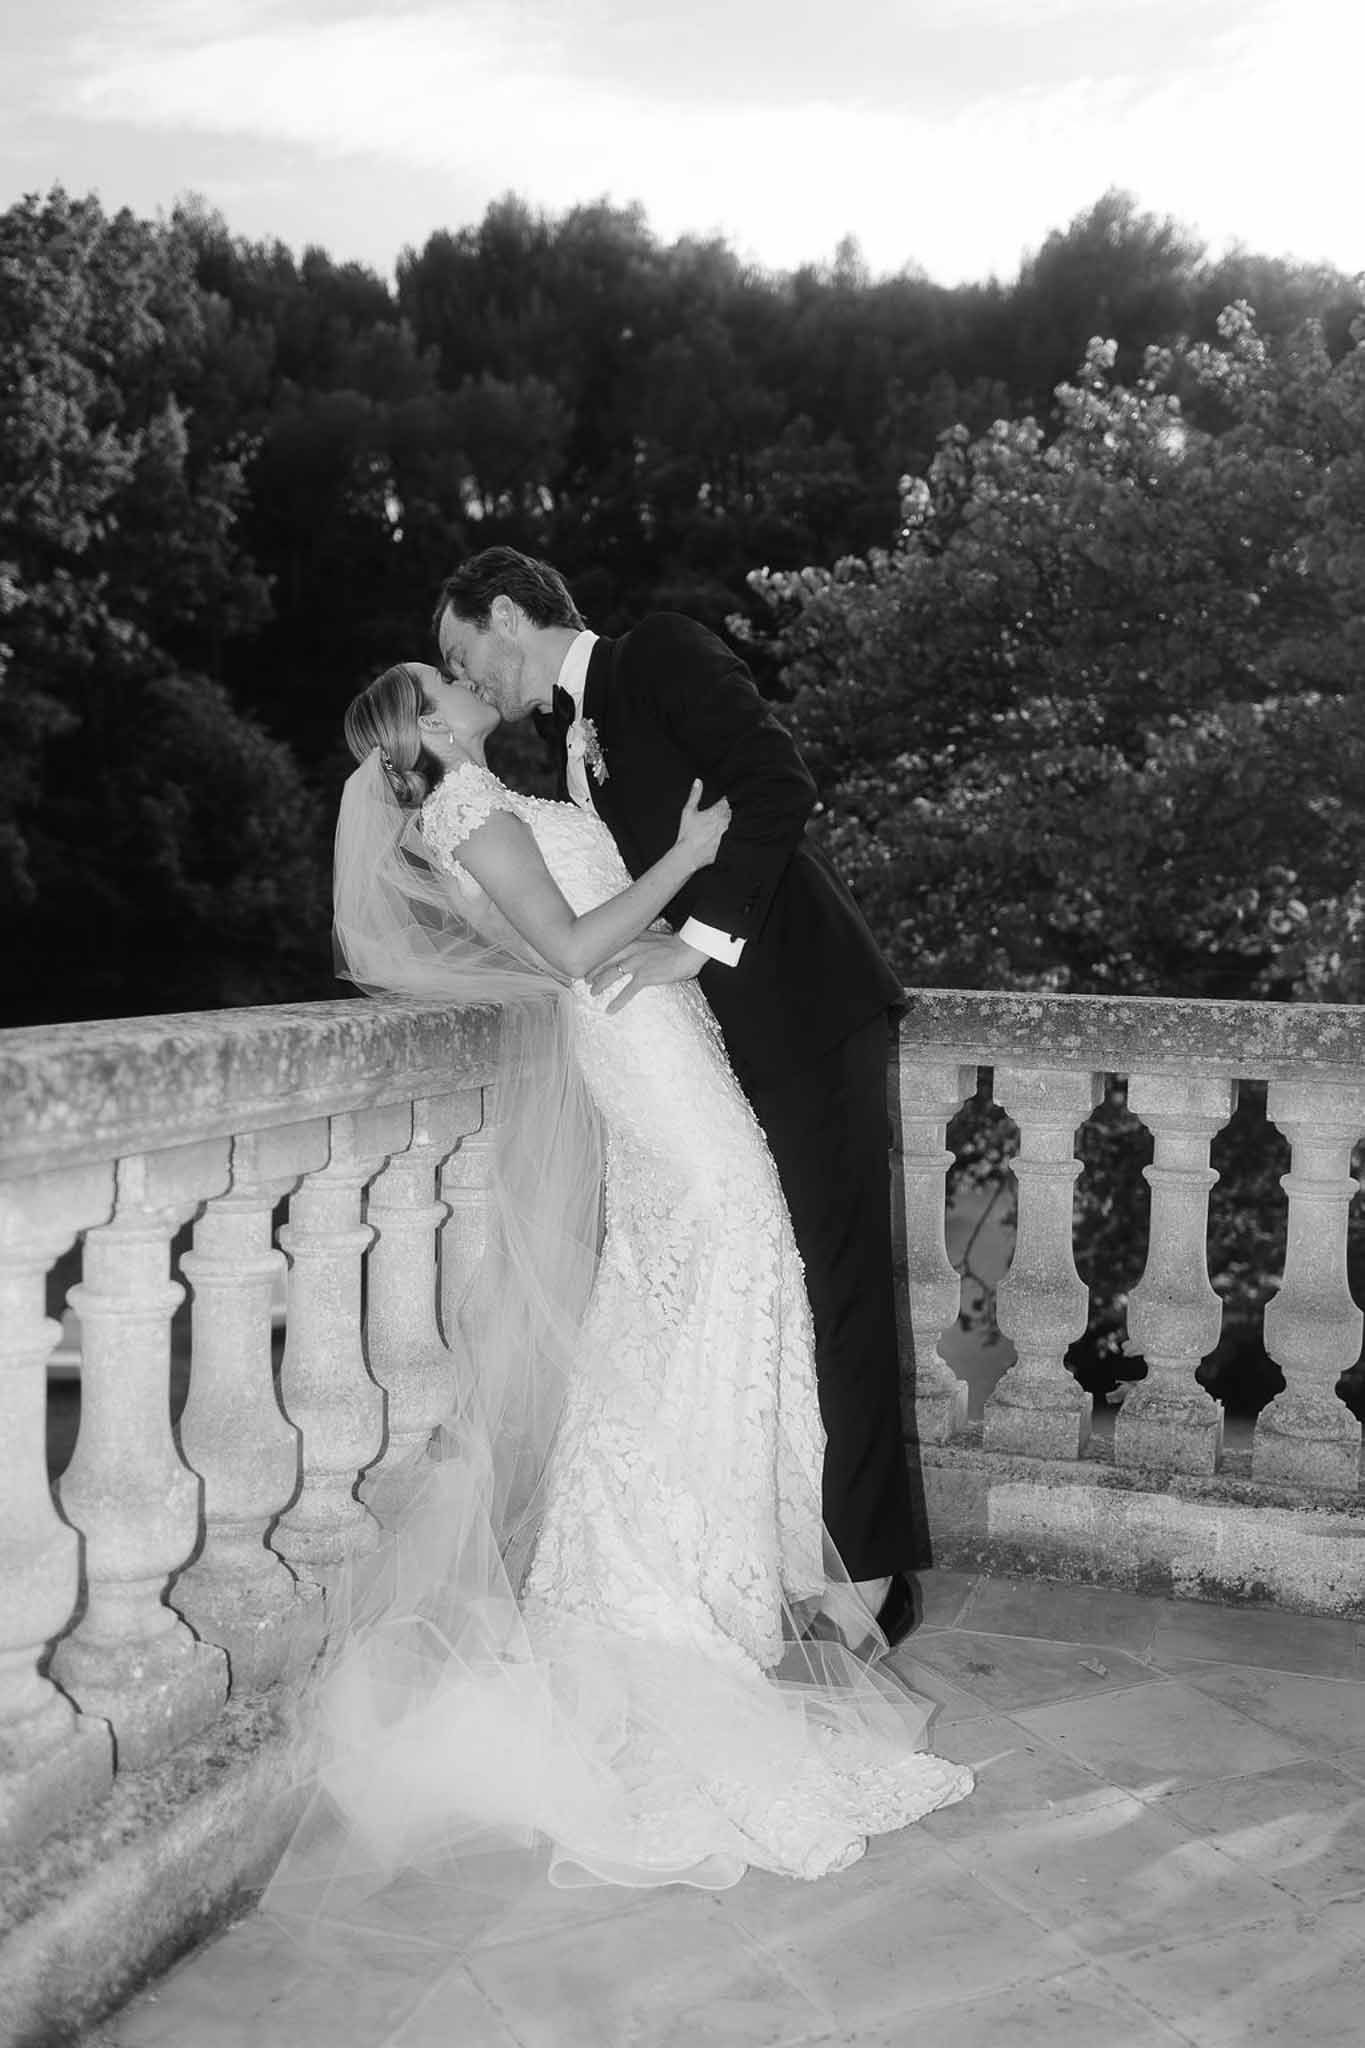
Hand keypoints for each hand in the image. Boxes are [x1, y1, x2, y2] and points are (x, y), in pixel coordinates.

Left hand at [588, 933, 707, 1011]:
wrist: (689, 948)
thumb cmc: (676, 944)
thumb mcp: (653, 938)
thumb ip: (641, 942)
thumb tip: (638, 949)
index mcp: (632, 939)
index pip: (608, 947)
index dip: (596, 956)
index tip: (590, 962)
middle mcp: (630, 949)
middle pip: (603, 961)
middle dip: (592, 971)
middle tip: (585, 979)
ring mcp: (636, 963)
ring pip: (610, 975)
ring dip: (599, 985)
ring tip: (593, 992)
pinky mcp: (644, 976)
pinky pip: (626, 992)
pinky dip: (617, 1002)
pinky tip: (610, 1010)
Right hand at [673, 779, 730, 870]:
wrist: (687, 854)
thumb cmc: (687, 831)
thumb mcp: (688, 810)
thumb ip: (695, 795)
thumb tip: (698, 780)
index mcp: (715, 814)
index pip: (724, 804)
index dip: (723, 801)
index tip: (723, 799)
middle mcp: (721, 825)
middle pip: (727, 815)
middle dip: (725, 811)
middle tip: (724, 809)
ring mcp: (721, 837)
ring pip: (726, 827)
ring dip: (724, 822)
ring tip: (720, 820)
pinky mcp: (718, 849)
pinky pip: (720, 840)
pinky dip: (718, 836)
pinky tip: (712, 836)